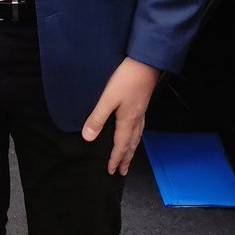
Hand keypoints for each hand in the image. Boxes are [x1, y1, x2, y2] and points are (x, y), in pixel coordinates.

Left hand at [81, 57, 159, 174]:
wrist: (145, 63)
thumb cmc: (127, 79)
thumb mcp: (108, 99)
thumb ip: (97, 118)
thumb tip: (88, 137)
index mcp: (127, 121)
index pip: (120, 146)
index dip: (115, 159)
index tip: (111, 171)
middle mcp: (136, 120)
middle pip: (131, 145)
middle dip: (125, 159)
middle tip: (122, 172)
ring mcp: (141, 112)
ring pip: (137, 137)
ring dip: (132, 150)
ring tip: (129, 157)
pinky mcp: (142, 104)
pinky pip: (140, 128)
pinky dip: (136, 137)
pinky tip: (135, 133)